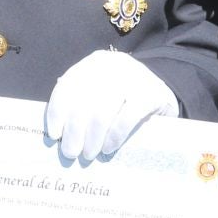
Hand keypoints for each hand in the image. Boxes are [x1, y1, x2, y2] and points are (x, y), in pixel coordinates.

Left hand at [44, 50, 178, 162]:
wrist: (163, 91)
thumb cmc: (123, 98)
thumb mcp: (101, 90)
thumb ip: (81, 102)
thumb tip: (58, 132)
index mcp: (94, 64)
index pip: (67, 87)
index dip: (56, 112)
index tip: (54, 134)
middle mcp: (111, 66)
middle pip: (82, 104)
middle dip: (73, 132)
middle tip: (70, 153)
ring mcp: (132, 78)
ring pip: (101, 114)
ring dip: (91, 139)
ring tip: (88, 154)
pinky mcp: (150, 94)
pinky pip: (125, 120)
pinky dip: (113, 138)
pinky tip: (108, 148)